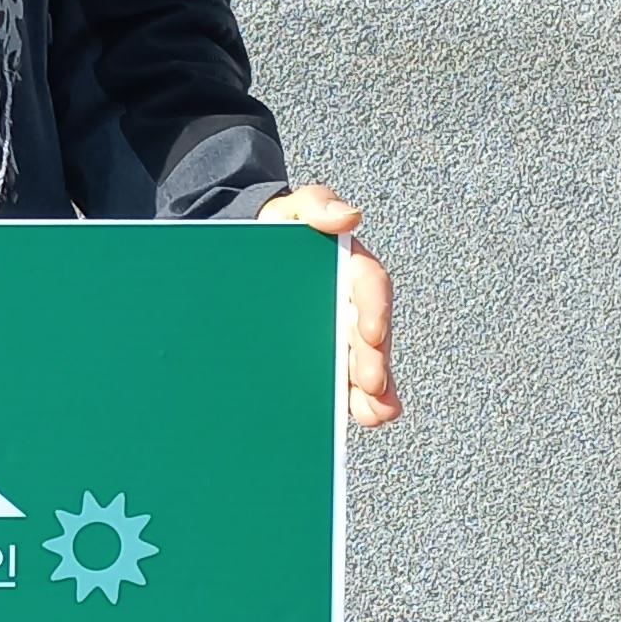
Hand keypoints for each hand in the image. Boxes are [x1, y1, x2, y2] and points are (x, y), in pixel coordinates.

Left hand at [260, 185, 398, 429]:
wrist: (246, 258)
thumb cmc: (277, 232)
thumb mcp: (291, 210)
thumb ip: (316, 204)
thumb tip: (348, 216)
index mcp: (347, 265)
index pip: (368, 284)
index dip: (374, 307)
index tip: (371, 332)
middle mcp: (351, 301)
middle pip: (370, 332)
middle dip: (374, 359)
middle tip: (371, 383)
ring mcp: (341, 331)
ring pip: (364, 362)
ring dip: (374, 390)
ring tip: (374, 412)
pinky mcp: (326, 355)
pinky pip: (346, 379)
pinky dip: (357, 400)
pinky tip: (361, 417)